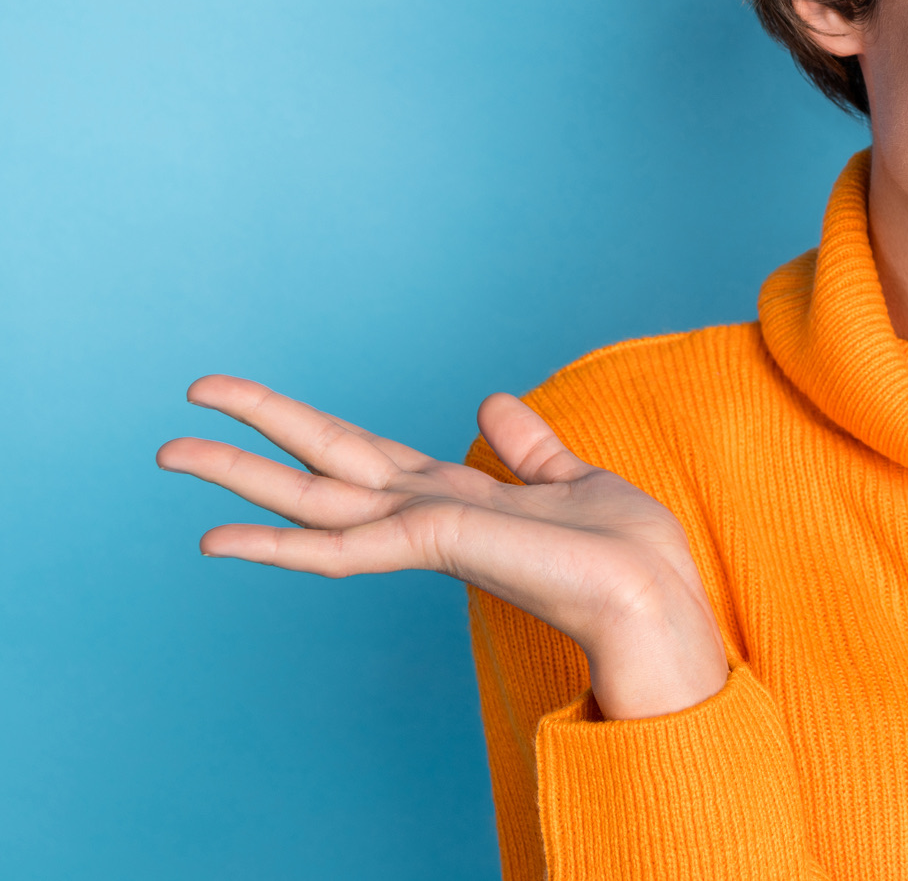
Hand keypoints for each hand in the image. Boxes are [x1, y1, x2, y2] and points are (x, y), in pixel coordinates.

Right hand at [157, 376, 727, 717]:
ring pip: (312, 499)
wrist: (651, 595)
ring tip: (168, 451)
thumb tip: (492, 402)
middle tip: (182, 404)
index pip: (364, 452)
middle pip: (323, 463)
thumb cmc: (623, 552)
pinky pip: (343, 544)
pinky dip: (278, 543)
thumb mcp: (571, 478)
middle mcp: (429, 513)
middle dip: (253, 436)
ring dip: (240, 476)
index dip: (306, 424)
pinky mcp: (434, 545)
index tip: (245, 400)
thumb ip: (525, 447)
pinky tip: (220, 537)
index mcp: (457, 494)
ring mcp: (424, 533)